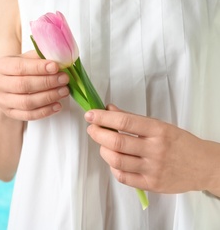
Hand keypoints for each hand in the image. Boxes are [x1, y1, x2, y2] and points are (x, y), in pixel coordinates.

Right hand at [0, 50, 69, 120]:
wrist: (8, 82)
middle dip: (47, 82)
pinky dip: (45, 111)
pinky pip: (28, 115)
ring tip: (63, 91)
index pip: (19, 67)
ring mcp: (2, 101)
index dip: (38, 68)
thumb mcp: (26, 58)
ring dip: (48, 97)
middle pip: (23, 85)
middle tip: (64, 79)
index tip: (56, 67)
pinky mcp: (10, 113)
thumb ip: (39, 58)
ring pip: (26, 102)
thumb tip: (58, 60)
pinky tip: (57, 105)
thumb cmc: (21, 69)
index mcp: (1, 66)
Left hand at [84, 104, 219, 193]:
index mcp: (158, 130)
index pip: (125, 121)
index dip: (103, 118)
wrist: (203, 166)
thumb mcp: (160, 125)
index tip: (90, 115)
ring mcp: (154, 169)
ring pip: (117, 160)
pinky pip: (123, 177)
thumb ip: (133, 118)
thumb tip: (109, 109)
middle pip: (117, 142)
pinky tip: (114, 161)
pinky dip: (113, 167)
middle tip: (92, 129)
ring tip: (103, 145)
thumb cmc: (179, 143)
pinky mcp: (152, 184)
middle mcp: (156, 149)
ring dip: (103, 150)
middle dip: (98, 134)